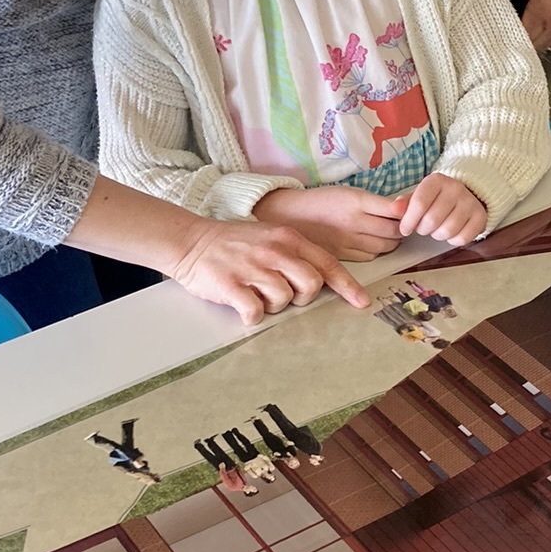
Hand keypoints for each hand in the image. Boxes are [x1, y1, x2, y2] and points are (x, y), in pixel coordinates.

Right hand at [167, 214, 370, 324]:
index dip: (348, 286)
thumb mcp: (270, 236)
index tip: (361, 302)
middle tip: (282, 294)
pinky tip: (242, 304)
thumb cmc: (232, 243)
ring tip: (255, 292)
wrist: (189, 240)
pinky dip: (251, 315)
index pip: (327, 264)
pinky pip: (255, 312)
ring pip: (284, 300)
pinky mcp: (231, 285)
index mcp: (288, 238)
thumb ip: (295, 253)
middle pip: (311, 285)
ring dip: (272, 305)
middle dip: (301, 298)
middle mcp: (275, 251)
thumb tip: (321, 278)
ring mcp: (253, 268)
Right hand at [254, 183, 409, 262]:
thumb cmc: (321, 201)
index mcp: (355, 200)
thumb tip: (404, 208)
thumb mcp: (348, 192)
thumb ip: (375, 202)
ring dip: (392, 241)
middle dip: (403, 228)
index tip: (410, 211)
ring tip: (387, 233)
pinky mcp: (342, 254)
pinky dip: (377, 251)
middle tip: (402, 223)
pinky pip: (370, 256)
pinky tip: (372, 243)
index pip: (395, 210)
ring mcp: (348, 240)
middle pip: (394, 231)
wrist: (288, 214)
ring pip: (384, 246)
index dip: (407, 212)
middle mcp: (353, 221)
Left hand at [398, 173, 487, 245]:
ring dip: (437, 235)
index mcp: (437, 180)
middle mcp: (455, 188)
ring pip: (447, 231)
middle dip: (423, 229)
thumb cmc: (436, 198)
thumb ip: (405, 203)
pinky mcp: (480, 217)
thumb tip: (395, 209)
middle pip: (432, 220)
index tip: (405, 229)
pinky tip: (451, 231)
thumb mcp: (419, 195)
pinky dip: (453, 240)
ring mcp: (470, 202)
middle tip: (424, 226)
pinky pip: (462, 238)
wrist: (466, 194)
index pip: (419, 203)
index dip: (408, 221)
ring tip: (437, 228)